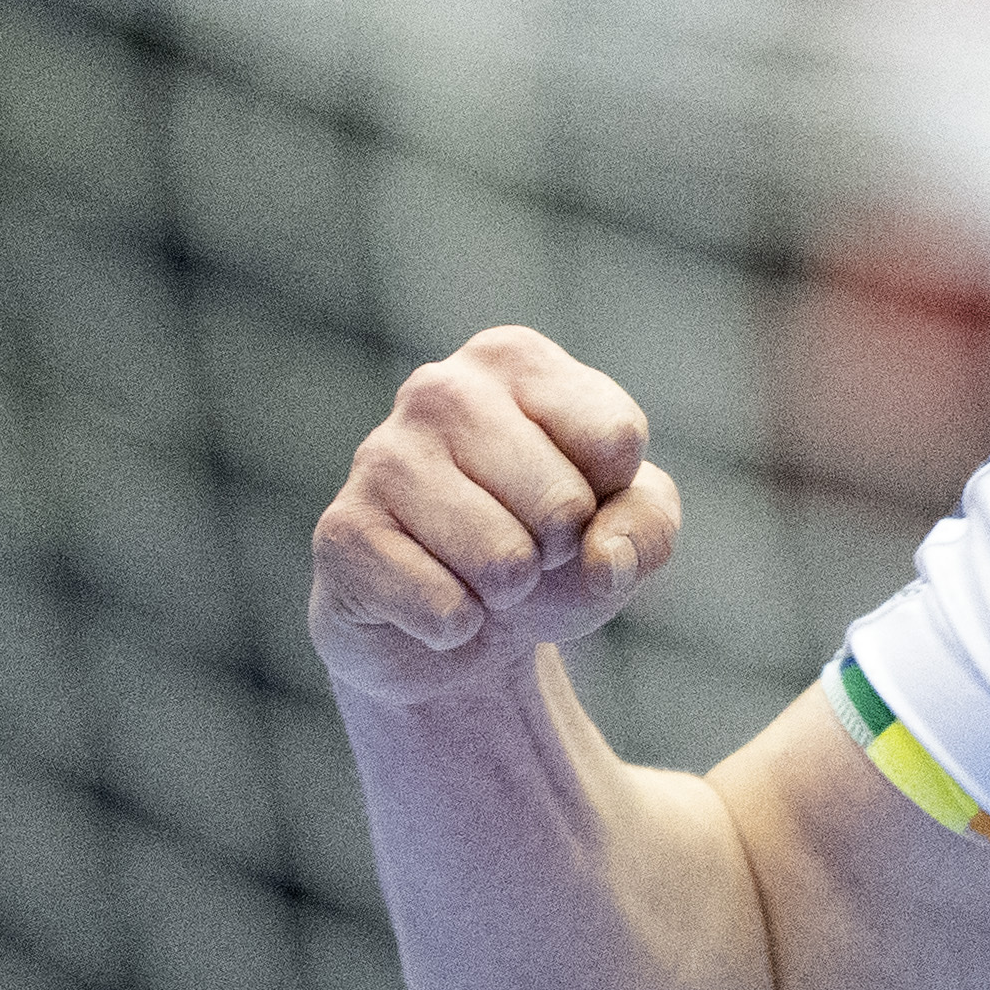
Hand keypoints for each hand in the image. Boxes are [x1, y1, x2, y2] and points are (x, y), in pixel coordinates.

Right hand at [308, 327, 684, 707]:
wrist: (453, 626)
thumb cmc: (545, 553)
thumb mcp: (624, 533)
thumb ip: (647, 527)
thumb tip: (599, 556)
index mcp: (514, 361)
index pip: (615, 439)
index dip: (609, 498)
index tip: (573, 500)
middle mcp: (441, 389)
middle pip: (564, 505)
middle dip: (559, 553)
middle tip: (521, 547)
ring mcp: (381, 456)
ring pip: (505, 561)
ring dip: (507, 594)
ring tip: (477, 572)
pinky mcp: (343, 532)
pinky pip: (446, 610)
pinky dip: (456, 628)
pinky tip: (431, 600)